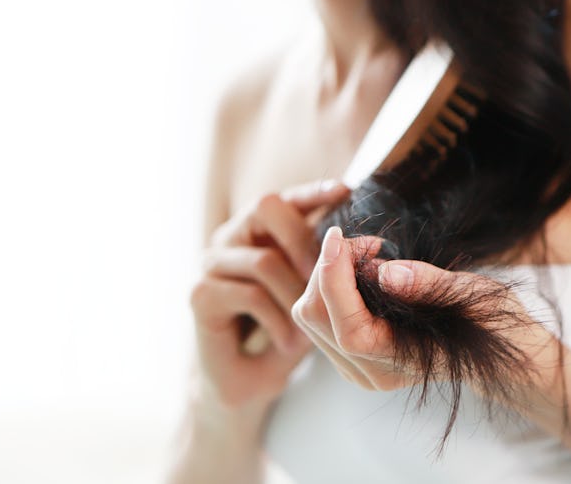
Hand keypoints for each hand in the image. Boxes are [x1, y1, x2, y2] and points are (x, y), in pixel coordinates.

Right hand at [190, 181, 350, 411]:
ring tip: (311, 331)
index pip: (286, 197)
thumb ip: (328, 264)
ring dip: (296, 297)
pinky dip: (278, 322)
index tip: (345, 190)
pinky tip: (289, 343)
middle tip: (327, 275)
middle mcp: (231, 236)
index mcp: (259, 229)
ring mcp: (212, 262)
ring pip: (264, 259)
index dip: (313, 190)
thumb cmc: (282, 332)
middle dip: (304, 239)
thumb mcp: (311, 294)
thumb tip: (369, 243)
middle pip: (266, 207)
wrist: (244, 381)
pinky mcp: (201, 294)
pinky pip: (250, 295)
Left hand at [292, 226, 551, 394]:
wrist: (500, 351)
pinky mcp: (349, 353)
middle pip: (316, 317)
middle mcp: (371, 372)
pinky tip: (361, 270)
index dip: (334, 278)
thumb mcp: (471, 295)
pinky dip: (330, 283)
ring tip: (367, 253)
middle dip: (328, 267)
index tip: (338, 236)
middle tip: (368, 242)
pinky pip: (319, 314)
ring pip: (310, 314)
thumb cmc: (491, 320)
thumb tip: (384, 273)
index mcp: (400, 362)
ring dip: (326, 273)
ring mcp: (357, 366)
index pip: (347, 328)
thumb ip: (427, 284)